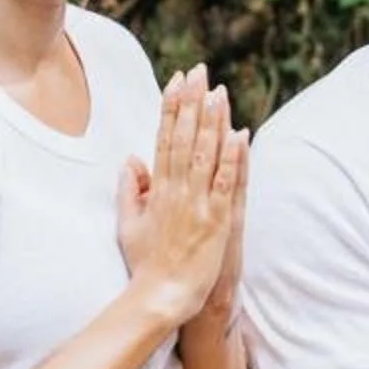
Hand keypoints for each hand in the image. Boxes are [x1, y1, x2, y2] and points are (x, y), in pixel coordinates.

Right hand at [118, 66, 247, 325]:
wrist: (160, 297)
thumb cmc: (146, 265)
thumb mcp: (128, 224)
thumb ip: (130, 190)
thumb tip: (130, 160)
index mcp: (157, 190)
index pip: (163, 139)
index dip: (171, 108)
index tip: (176, 81)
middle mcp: (176, 191)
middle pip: (183, 138)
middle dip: (191, 102)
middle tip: (198, 70)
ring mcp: (197, 204)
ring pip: (205, 154)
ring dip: (212, 121)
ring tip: (218, 90)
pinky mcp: (217, 220)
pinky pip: (225, 183)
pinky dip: (232, 158)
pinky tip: (239, 134)